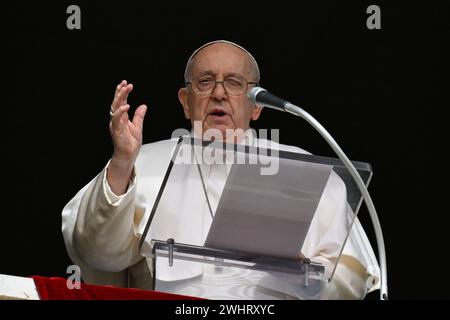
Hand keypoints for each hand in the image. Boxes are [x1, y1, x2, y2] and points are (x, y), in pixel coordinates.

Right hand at [108, 80, 146, 194]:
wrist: (128, 155)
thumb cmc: (131, 143)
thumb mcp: (138, 126)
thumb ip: (139, 116)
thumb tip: (143, 106)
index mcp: (121, 118)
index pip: (121, 102)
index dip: (123, 92)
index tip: (127, 84)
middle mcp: (117, 120)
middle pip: (116, 102)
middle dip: (120, 92)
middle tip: (125, 83)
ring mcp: (116, 124)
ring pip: (115, 108)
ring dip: (120, 98)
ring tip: (125, 89)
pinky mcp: (117, 131)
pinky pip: (117, 119)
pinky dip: (121, 112)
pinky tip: (126, 106)